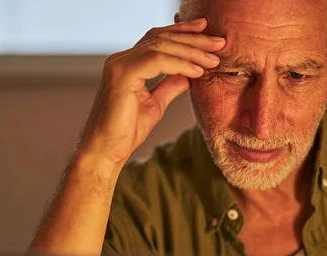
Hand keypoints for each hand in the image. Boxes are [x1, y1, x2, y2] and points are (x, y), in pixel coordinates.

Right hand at [78, 18, 224, 166]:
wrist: (106, 151)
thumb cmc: (126, 132)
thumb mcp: (156, 104)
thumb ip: (170, 85)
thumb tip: (190, 74)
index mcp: (128, 63)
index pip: (158, 39)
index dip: (184, 33)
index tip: (209, 35)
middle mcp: (121, 59)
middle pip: (161, 38)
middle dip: (194, 39)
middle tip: (219, 43)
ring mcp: (119, 65)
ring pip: (161, 46)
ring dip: (191, 51)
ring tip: (213, 60)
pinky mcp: (122, 75)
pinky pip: (156, 61)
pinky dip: (179, 64)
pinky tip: (197, 71)